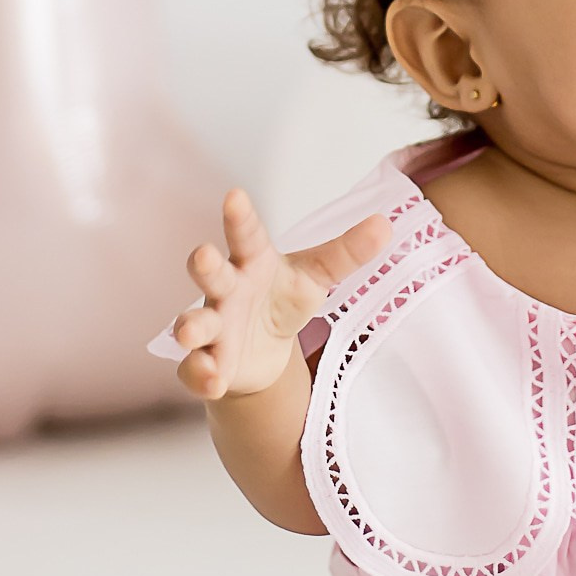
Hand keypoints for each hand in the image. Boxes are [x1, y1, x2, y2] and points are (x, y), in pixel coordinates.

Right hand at [161, 189, 390, 403]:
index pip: (247, 235)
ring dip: (191, 325)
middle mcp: (227, 290)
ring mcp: (214, 326)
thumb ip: (346, 253)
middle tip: (204, 255)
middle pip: (212, 273)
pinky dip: (199, 374)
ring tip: (192, 331)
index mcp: (252, 261)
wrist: (263, 351)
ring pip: (195, 323)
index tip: (235, 195)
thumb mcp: (316, 276)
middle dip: (205, 265)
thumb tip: (384, 225)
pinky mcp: (207, 362)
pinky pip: (193, 369)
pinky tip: (212, 380)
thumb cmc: (283, 299)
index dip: (240, 217)